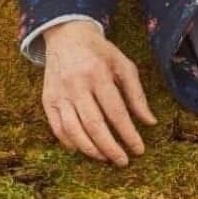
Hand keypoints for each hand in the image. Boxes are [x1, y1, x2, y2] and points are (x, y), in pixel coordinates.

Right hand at [41, 21, 157, 166]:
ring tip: (106, 158)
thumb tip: (150, 122)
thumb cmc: (100, 52)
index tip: (139, 149)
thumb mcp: (123, 64)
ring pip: (74, 131)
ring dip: (91, 150)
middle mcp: (77, 85)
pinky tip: (84, 149)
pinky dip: (71, 143)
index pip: (116, 112)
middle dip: (110, 148)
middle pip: (94, 125)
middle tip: (123, 161)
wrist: (67, 36)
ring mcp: (60, 94)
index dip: (128, 134)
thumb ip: (136, 93)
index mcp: (99, 73)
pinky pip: (58, 129)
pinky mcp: (48, 101)